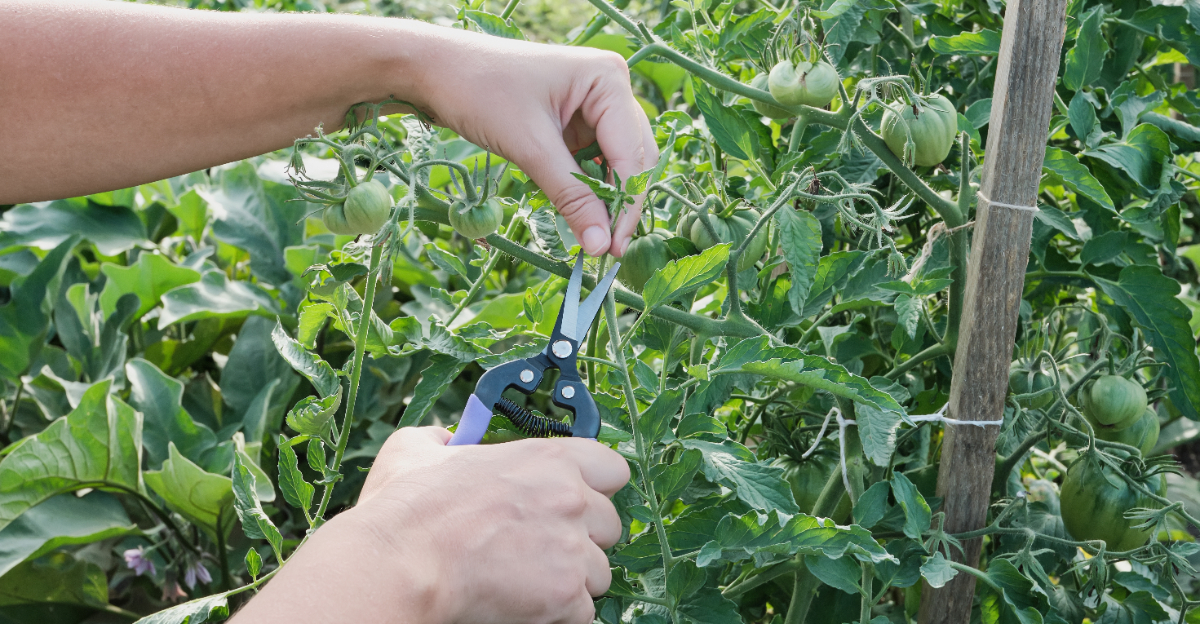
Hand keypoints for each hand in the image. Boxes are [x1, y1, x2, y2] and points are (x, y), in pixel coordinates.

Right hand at [352, 427, 628, 623]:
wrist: (400, 564)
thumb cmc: (406, 509)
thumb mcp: (416, 450)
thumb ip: (443, 441)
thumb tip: (446, 442)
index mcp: (548, 459)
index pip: (612, 469)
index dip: (593, 487)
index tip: (573, 500)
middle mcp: (571, 500)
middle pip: (609, 525)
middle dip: (581, 538)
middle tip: (539, 547)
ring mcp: (572, 550)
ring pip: (598, 572)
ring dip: (570, 579)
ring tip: (525, 580)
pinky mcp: (566, 597)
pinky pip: (582, 612)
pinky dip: (558, 614)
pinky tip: (523, 605)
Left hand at [408, 27, 657, 256]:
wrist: (436, 70)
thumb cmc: (481, 91)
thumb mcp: (530, 146)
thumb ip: (571, 195)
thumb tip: (600, 245)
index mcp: (608, 79)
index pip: (631, 153)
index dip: (626, 204)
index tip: (614, 248)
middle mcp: (610, 88)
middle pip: (633, 158)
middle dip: (621, 204)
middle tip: (607, 250)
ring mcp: (594, 105)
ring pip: (616, 164)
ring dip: (607, 200)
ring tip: (594, 239)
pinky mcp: (576, 121)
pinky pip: (593, 162)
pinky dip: (588, 189)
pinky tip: (580, 216)